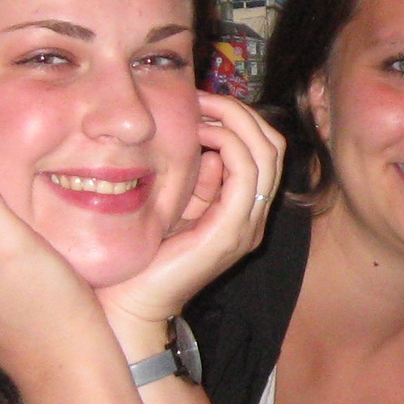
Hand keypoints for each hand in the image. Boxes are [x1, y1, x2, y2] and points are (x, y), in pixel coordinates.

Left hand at [100, 93, 284, 353]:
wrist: (130, 305)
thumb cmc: (143, 257)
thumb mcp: (176, 206)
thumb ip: (199, 181)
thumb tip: (209, 148)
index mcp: (242, 211)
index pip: (264, 150)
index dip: (239, 117)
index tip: (200, 101)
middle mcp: (253, 218)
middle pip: (273, 146)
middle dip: (240, 112)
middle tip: (201, 98)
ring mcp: (246, 226)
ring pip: (266, 154)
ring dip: (233, 122)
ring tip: (198, 112)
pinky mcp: (230, 233)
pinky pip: (245, 174)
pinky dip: (226, 144)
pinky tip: (198, 135)